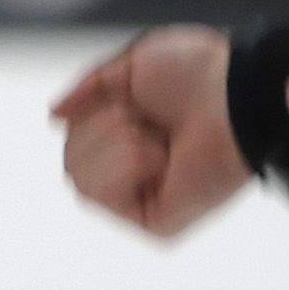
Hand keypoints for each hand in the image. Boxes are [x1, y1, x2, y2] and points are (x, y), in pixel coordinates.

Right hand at [54, 25, 249, 238]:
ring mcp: (147, 199)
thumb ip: (88, 90)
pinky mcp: (159, 221)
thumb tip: (53, 116)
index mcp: (130, 138)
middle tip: (142, 120)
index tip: (127, 102)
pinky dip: (122, 166)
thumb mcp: (127, 68)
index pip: (72, 141)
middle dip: (98, 129)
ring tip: (153, 138)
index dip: (87, 116)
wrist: (235, 92)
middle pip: (70, 163)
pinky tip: (156, 157)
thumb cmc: (196, 74)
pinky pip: (102, 199)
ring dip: (111, 145)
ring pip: (79, 180)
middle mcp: (137, 172)